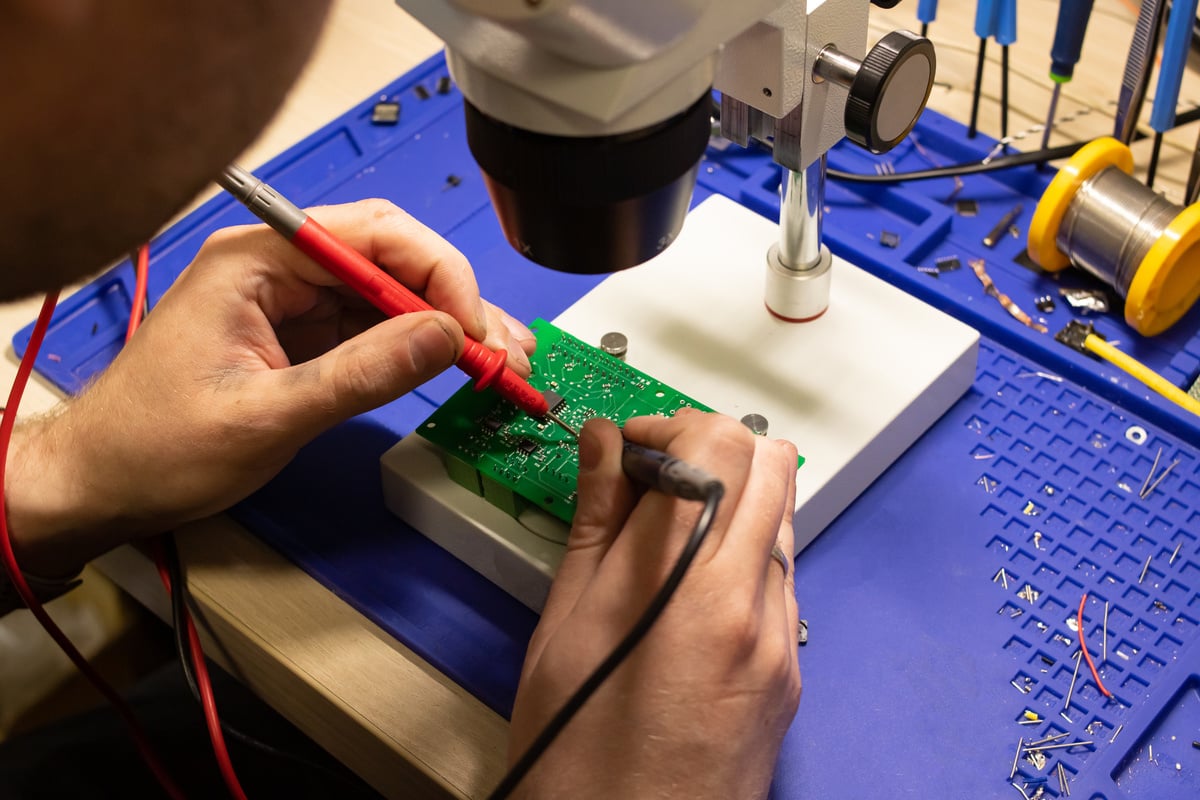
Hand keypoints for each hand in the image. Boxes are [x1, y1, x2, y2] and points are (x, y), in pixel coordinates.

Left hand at [6, 199, 534, 576]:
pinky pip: (373, 330)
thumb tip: (445, 338)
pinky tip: (460, 368)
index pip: (373, 235)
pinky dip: (419, 351)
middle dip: (456, 302)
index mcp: (257, 260)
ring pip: (391, 296)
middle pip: (392, 259)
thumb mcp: (264, 416)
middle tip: (507, 350)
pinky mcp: (299, 336)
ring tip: (503, 363)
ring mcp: (291, 302)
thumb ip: (359, 374)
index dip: (438, 275)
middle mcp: (279, 267)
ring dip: (448, 329)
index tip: (473, 330)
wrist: (98, 484)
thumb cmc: (154, 447)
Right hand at [509, 410, 799, 798]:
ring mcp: (783, 639)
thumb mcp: (564, 626)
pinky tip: (693, 591)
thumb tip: (605, 445)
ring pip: (783, 517)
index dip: (671, 425)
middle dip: (711, 447)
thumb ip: (596, 521)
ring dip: (734, 499)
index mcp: (687, 583)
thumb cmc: (576, 754)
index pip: (721, 442)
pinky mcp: (793, 671)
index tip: (631, 448)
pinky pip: (783, 578)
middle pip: (771, 464)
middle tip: (653, 477)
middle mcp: (753, 602)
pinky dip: (745, 555)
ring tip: (668, 535)